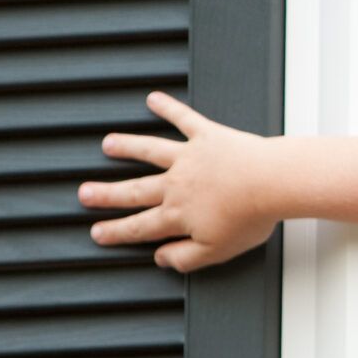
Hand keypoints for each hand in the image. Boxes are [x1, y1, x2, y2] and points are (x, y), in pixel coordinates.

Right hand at [81, 92, 277, 270]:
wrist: (272, 183)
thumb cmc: (250, 217)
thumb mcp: (216, 251)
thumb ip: (185, 257)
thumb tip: (161, 258)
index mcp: (178, 215)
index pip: (140, 227)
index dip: (116, 232)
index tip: (97, 232)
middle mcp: (176, 184)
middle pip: (134, 190)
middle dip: (107, 194)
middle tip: (85, 192)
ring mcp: (189, 158)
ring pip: (150, 151)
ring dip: (128, 147)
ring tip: (109, 144)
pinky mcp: (207, 136)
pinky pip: (184, 119)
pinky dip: (169, 108)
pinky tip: (154, 99)